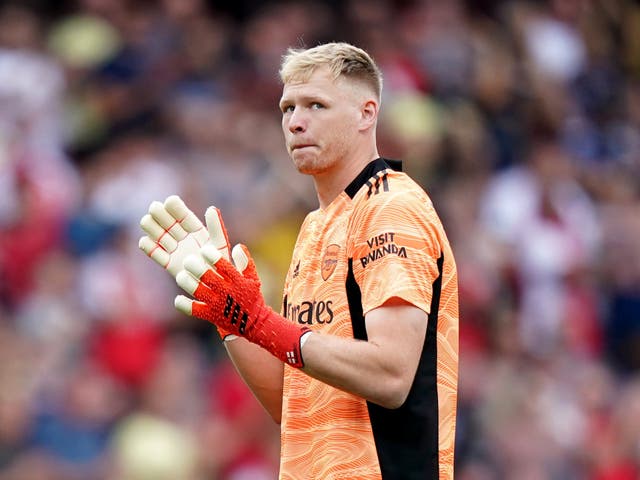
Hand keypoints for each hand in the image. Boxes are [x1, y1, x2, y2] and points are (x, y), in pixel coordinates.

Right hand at [139, 195, 229, 276]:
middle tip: (154, 208)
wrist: (216, 287)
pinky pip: (156, 254)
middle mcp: (184, 238)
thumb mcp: (220, 244)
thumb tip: (211, 209)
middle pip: (168, 223)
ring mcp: (175, 250)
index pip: (184, 216)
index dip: (176, 208)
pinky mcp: (169, 264)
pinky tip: (145, 241)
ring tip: (147, 221)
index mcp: (197, 230)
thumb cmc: (221, 263)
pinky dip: (149, 247)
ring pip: (159, 235)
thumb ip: (216, 227)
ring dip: (152, 227)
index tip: (169, 201)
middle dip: (160, 215)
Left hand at [175, 244, 308, 366]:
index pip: (223, 265)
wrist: (254, 324)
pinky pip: (193, 310)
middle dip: (195, 266)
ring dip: (187, 282)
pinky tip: (179, 298)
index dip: (211, 255)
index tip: (204, 250)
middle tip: (188, 260)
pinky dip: (184, 304)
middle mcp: (227, 292)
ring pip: (198, 291)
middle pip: (207, 277)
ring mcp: (217, 304)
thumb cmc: (252, 297)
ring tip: (182, 275)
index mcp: (238, 281)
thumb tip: (238, 246)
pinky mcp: (210, 315)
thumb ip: (246, 262)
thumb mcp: (253, 279)